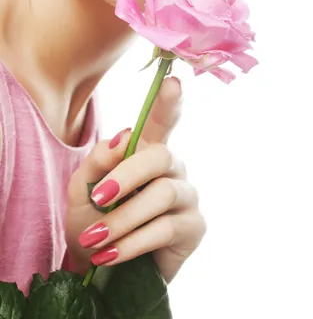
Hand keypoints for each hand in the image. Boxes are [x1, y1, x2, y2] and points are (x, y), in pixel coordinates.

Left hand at [64, 77, 206, 283]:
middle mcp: (172, 168)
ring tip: (96, 240)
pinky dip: (133, 242)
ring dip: (123, 218)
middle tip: (99, 199)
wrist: (101, 268)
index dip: (169, 102)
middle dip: (127, 176)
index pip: (161, 121)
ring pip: (162, 194)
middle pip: (160, 156)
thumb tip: (121, 139)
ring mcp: (187, 196)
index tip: (174, 81)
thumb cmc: (94, 221)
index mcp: (146, 151)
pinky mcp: (194, 226)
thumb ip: (97, 162)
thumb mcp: (82, 191)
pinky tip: (111, 255)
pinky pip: (166, 228)